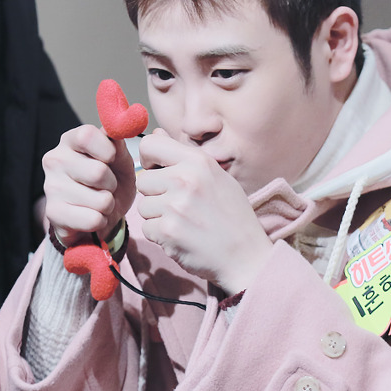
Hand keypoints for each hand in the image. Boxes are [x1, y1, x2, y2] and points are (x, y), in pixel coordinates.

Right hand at [42, 124, 136, 247]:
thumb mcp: (119, 159)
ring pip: (100, 200)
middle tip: (107, 186)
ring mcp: (50, 186)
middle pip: (98, 172)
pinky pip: (93, 219)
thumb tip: (124, 122)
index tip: (112, 159)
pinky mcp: (53, 213)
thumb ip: (118, 141)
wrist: (98, 216)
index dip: (108, 151)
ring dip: (108, 205)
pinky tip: (91, 216)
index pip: (87, 135)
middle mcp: (54, 160)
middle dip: (112, 184)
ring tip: (99, 203)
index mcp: (70, 140)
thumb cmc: (109, 182)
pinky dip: (100, 221)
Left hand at [135, 130, 273, 294]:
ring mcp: (175, 205)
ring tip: (184, 222)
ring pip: (143, 207)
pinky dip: (160, 235)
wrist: (247, 256)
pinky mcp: (167, 230)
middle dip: (156, 195)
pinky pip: (146, 228)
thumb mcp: (216, 176)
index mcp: (198, 161)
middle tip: (180, 206)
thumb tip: (156, 134)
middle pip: (143, 181)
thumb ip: (184, 156)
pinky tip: (182, 236)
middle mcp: (185, 179)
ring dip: (157, 217)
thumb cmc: (232, 216)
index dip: (147, 158)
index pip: (149, 145)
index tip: (156, 170)